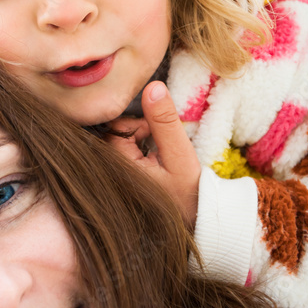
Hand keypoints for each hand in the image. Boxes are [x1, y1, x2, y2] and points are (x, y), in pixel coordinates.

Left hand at [106, 81, 200, 227]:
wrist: (196, 221)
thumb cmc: (188, 192)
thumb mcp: (180, 155)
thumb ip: (165, 121)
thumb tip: (152, 87)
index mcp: (120, 169)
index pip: (116, 129)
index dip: (139, 125)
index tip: (157, 135)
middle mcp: (111, 175)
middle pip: (114, 136)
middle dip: (137, 134)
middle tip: (159, 147)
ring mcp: (114, 180)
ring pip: (118, 145)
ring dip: (138, 144)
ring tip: (158, 159)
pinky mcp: (120, 182)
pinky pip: (122, 157)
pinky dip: (137, 155)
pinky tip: (153, 167)